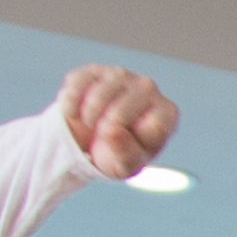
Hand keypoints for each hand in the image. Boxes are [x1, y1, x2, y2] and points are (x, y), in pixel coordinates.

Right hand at [55, 65, 177, 180]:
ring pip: (100, 93)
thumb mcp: (125, 165)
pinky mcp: (95, 70)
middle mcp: (148, 88)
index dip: (131, 140)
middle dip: (106, 129)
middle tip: (102, 136)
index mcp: (166, 113)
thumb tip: (112, 132)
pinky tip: (74, 114)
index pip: (155, 125)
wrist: (93, 139)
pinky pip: (78, 83)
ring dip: (88, 116)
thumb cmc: (119, 153)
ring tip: (89, 124)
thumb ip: (125, 155)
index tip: (124, 144)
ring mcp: (122, 75)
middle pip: (123, 109)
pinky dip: (70, 104)